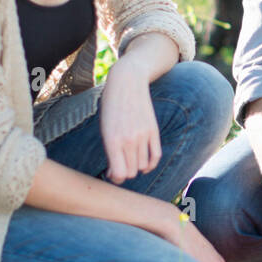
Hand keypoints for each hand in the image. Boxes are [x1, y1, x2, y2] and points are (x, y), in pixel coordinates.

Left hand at [99, 59, 161, 183]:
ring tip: (130, 161)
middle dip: (125, 173)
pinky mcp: (153, 131)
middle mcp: (128, 140)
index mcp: (112, 140)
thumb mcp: (105, 129)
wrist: (127, 83)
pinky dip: (150, 164)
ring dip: (136, 168)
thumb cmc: (111, 107)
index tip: (112, 173)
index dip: (116, 178)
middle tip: (120, 168)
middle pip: (131, 172)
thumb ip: (110, 152)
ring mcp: (143, 136)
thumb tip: (115, 174)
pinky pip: (156, 156)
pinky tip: (144, 164)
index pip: (119, 173)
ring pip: (142, 166)